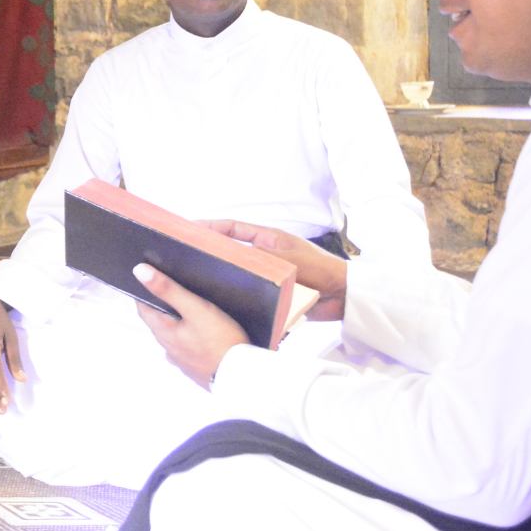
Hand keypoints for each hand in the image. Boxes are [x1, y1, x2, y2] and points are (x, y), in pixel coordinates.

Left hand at [133, 263, 249, 388]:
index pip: (143, 309)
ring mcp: (182, 362)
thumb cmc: (219, 339)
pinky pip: (187, 348)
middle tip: (172, 289)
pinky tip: (202, 333)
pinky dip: (189, 337)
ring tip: (190, 309)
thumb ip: (169, 290)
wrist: (242, 376)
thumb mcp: (195, 308)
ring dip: (176, 323)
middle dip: (161, 306)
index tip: (150, 280)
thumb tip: (139, 271)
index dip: (143, 293)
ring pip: (173, 337)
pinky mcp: (197, 369)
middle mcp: (168, 349)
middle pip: (158, 323)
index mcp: (162, 333)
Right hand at [202, 219, 348, 320]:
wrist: (345, 297)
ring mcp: (267, 274)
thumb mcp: (288, 260)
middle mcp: (264, 255)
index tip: (188, 228)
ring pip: (237, 274)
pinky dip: (236, 297)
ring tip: (197, 281)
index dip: (210, 227)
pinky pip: (248, 293)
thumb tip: (229, 256)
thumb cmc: (322, 270)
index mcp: (268, 239)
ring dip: (221, 277)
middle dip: (209, 252)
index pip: (232, 228)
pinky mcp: (272, 294)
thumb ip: (259, 257)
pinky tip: (222, 303)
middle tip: (185, 256)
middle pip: (230, 251)